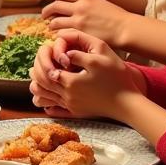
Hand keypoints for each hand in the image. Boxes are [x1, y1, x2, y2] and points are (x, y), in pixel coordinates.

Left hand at [29, 29, 143, 119]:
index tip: (49, 52)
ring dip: (38, 86)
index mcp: (71, 81)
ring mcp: (71, 105)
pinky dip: (45, 102)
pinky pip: (54, 109)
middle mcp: (67, 95)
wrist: (128, 103)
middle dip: (37, 71)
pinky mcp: (76, 112)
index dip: (46, 59)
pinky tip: (44, 97)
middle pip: (42, 84)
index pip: (47, 69)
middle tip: (36, 63)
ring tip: (38, 76)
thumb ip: (79, 52)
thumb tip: (64, 53)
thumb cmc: (117, 78)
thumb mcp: (101, 57)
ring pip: (45, 97)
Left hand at [42, 0, 129, 47]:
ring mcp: (78, 21)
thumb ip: (86, 2)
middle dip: (46, 11)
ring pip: (55, 21)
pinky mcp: (79, 34)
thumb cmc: (116, 17)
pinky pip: (62, 34)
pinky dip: (59, 36)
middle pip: (54, 5)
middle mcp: (80, 7)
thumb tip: (74, 5)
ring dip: (51, 25)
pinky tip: (60, 37)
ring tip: (51, 28)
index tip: (53, 1)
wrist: (125, 29)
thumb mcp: (100, 2)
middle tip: (44, 15)